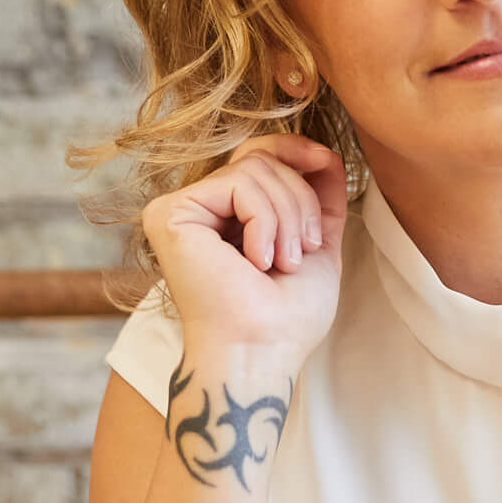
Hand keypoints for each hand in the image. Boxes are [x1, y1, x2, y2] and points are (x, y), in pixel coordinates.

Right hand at [141, 134, 347, 358]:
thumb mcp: (316, 247)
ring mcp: (181, 210)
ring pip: (255, 167)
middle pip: (262, 158)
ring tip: (282, 264)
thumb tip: (330, 156)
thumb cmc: (287, 318)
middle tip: (299, 253)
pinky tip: (256, 261)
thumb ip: (320, 201)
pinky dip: (265, 221)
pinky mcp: (171, 213)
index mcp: (229, 217)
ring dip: (287, 218)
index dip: (297, 151)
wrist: (261, 351)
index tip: (327, 161)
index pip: (260, 156)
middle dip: (300, 200)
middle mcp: (200, 210)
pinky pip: (240, 182)